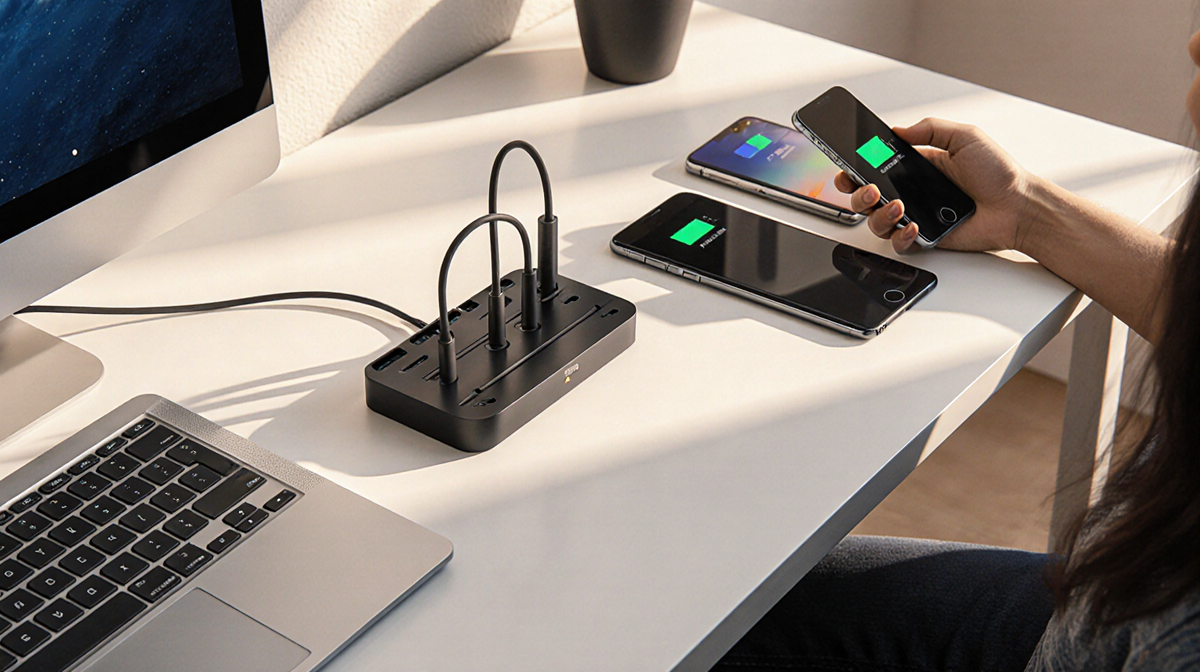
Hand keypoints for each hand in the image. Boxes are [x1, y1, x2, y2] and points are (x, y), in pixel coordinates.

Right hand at [835, 118, 1032, 252]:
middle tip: (868, 189)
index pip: (875, 166)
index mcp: (917, 166)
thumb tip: (898, 128)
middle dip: (856, 192)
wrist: (1018, 207)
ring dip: (878, 214)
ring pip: (876, 221)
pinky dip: (900, 235)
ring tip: (898, 206)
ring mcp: (916, 215)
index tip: (847, 165)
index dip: (856, 167)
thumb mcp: (966, 137)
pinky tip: (912, 226)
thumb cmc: (999, 174)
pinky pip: (898, 242)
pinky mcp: (924, 238)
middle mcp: (911, 191)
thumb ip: (930, 128)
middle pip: (866, 195)